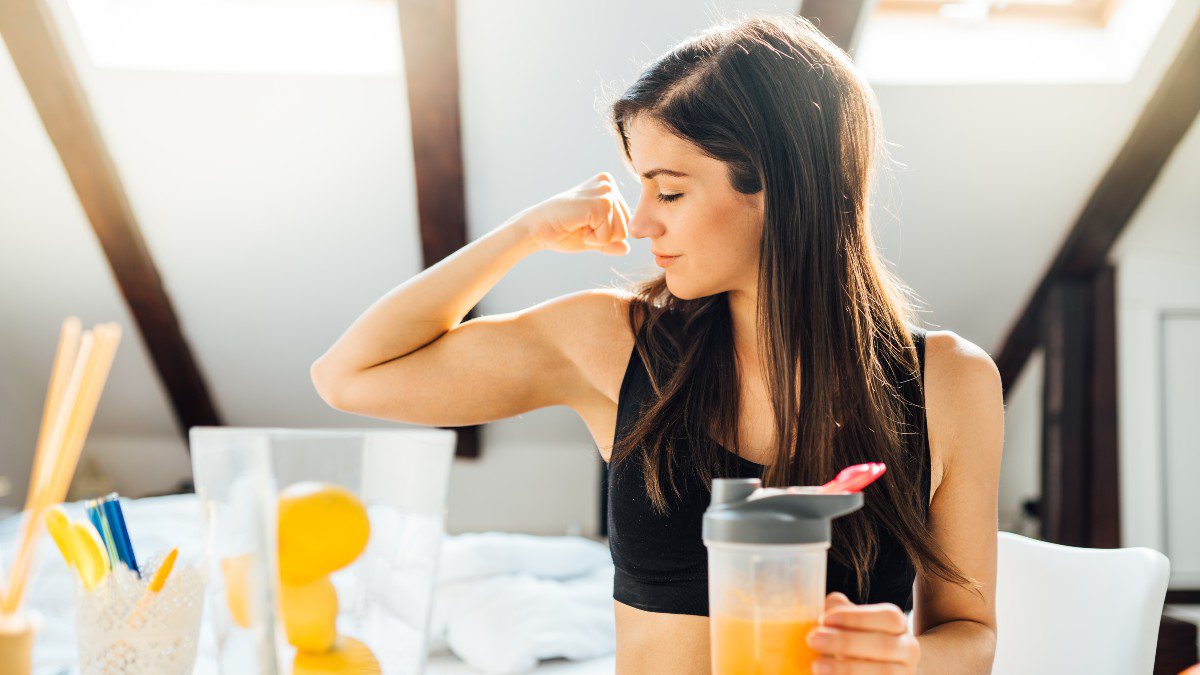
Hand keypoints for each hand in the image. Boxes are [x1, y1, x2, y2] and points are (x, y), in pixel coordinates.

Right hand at [516, 172, 631, 255]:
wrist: (536, 229)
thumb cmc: (561, 231)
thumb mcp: (592, 238)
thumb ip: (610, 242)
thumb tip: (627, 249)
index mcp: (608, 187)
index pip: (626, 222)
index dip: (605, 233)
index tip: (583, 223)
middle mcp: (608, 184)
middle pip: (626, 227)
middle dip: (603, 236)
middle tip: (580, 225)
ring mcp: (605, 192)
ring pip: (620, 233)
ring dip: (598, 237)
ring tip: (579, 224)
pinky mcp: (601, 203)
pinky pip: (609, 235)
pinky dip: (592, 238)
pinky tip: (577, 225)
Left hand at [806, 592, 920, 673]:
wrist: (876, 666)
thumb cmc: (857, 638)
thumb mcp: (851, 621)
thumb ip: (840, 610)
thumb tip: (828, 605)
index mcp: (898, 624)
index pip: (887, 617)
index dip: (856, 618)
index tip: (824, 618)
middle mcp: (908, 649)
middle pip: (883, 646)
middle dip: (846, 643)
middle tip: (813, 640)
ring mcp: (905, 673)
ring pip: (883, 672)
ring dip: (847, 669)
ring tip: (817, 666)